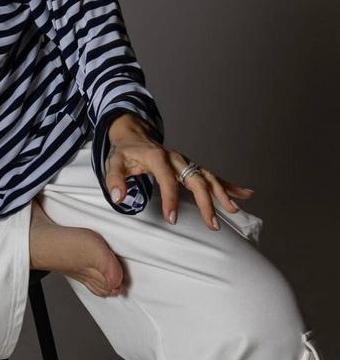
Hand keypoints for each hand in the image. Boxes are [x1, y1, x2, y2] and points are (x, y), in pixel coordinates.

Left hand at [105, 113, 254, 230]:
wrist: (134, 135)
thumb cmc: (125, 152)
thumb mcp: (114, 162)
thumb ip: (114, 179)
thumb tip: (118, 197)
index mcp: (157, 157)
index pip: (167, 179)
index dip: (170, 198)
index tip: (172, 219)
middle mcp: (175, 158)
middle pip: (194, 179)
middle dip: (205, 201)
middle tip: (212, 224)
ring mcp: (185, 162)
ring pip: (207, 176)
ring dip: (221, 193)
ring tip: (233, 211)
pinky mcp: (191, 166)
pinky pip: (212, 175)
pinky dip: (229, 185)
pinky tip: (245, 194)